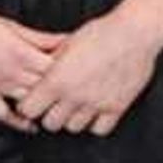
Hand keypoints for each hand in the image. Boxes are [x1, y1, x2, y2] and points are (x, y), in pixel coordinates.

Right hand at [0, 0, 67, 130]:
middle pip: (46, 87)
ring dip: (42, 103)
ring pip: (29, 102)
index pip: (57, 69)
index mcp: (22, 53)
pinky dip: (18, 123)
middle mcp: (11, 73)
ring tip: (55, 103)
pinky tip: (30, 125)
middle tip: (70, 87)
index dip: (69, 70)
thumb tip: (66, 40)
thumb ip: (41, 38)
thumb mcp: (13, 26)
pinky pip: (2, 114)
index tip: (75, 68)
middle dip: (59, 87)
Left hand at [13, 8, 162, 135]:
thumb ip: (48, 66)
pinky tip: (95, 110)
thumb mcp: (63, 45)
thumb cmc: (100, 33)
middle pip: (50, 124)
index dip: (29, 105)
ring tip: (77, 105)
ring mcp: (96, 104)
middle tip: (56, 103)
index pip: (28, 110)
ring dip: (72, 118)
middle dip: (50, 114)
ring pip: (73, 128)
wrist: (134, 32)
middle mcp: (74, 96)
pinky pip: (99, 129)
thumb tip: (36, 78)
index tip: (35, 100)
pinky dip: (96, 123)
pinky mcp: (117, 107)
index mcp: (56, 80)